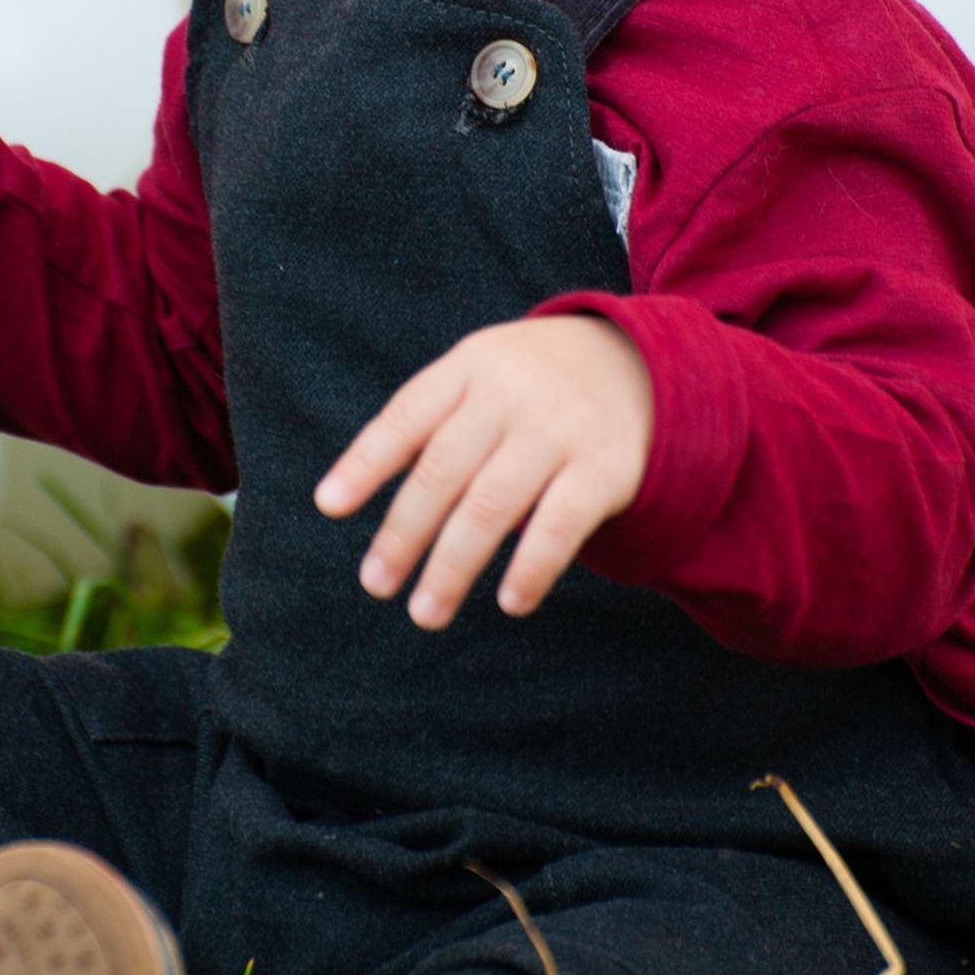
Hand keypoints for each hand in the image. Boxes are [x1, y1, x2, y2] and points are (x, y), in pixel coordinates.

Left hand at [313, 316, 651, 629]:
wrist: (646, 362)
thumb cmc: (535, 383)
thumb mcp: (482, 374)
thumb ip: (430, 421)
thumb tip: (347, 494)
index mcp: (470, 367)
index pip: (406, 417)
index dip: (364, 463)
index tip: (328, 507)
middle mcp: (510, 394)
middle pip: (442, 472)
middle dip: (403, 534)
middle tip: (376, 584)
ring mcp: (559, 429)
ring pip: (491, 507)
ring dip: (453, 566)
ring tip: (425, 611)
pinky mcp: (605, 467)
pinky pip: (560, 526)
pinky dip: (531, 569)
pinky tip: (509, 603)